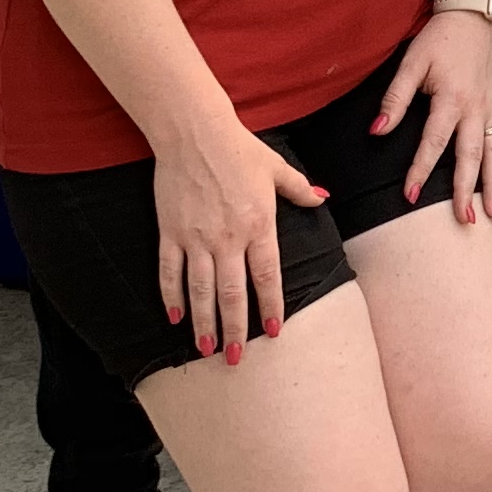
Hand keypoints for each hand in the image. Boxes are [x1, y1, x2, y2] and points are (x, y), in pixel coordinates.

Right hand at [151, 124, 330, 363]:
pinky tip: (175, 317)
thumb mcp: (277, 167)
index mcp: (258, 225)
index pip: (266, 276)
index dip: (271, 306)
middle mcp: (227, 238)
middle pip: (232, 293)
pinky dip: (171, 296)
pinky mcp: (170, 232)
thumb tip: (322, 199)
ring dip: (204, 322)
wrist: (194, 132)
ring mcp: (196, 238)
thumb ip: (299, 189)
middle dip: (235, 329)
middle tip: (234, 359)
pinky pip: (169, 271)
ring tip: (206, 350)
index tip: (273, 332)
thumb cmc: (239, 148)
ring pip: (200, 290)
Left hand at [375, 5, 491, 222]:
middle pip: (471, 156)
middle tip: (466, 219)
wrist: (475, 13)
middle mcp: (476, 108)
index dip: (420, 171)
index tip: (410, 196)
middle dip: (468, 190)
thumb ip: (395, 99)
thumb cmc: (441, 38)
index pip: (433, 144)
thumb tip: (377, 131)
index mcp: (451, 99)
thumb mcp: (412, 63)